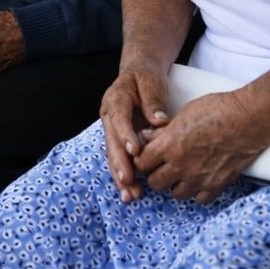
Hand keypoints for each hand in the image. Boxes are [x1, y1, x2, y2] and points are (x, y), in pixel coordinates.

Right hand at [99, 65, 171, 202]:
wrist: (138, 73)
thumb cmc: (146, 76)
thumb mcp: (151, 81)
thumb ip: (153, 101)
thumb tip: (160, 122)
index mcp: (115, 99)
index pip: (119, 118)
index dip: (125, 135)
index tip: (135, 151)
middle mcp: (109, 116)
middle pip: (112, 142)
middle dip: (120, 164)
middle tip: (129, 181)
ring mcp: (112, 130)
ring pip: (114, 155)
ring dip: (121, 176)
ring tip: (131, 194)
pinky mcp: (119, 140)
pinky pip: (121, 159)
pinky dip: (125, 176)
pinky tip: (131, 192)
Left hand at [131, 90, 266, 204]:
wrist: (249, 119)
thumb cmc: (218, 109)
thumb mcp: (184, 113)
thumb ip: (163, 130)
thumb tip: (147, 136)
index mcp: (170, 145)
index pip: (142, 163)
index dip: (142, 159)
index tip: (146, 156)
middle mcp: (182, 165)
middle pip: (155, 183)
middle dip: (155, 174)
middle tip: (161, 165)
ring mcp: (199, 178)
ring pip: (175, 194)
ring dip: (175, 184)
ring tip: (181, 172)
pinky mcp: (217, 185)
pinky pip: (199, 199)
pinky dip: (197, 192)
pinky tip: (200, 179)